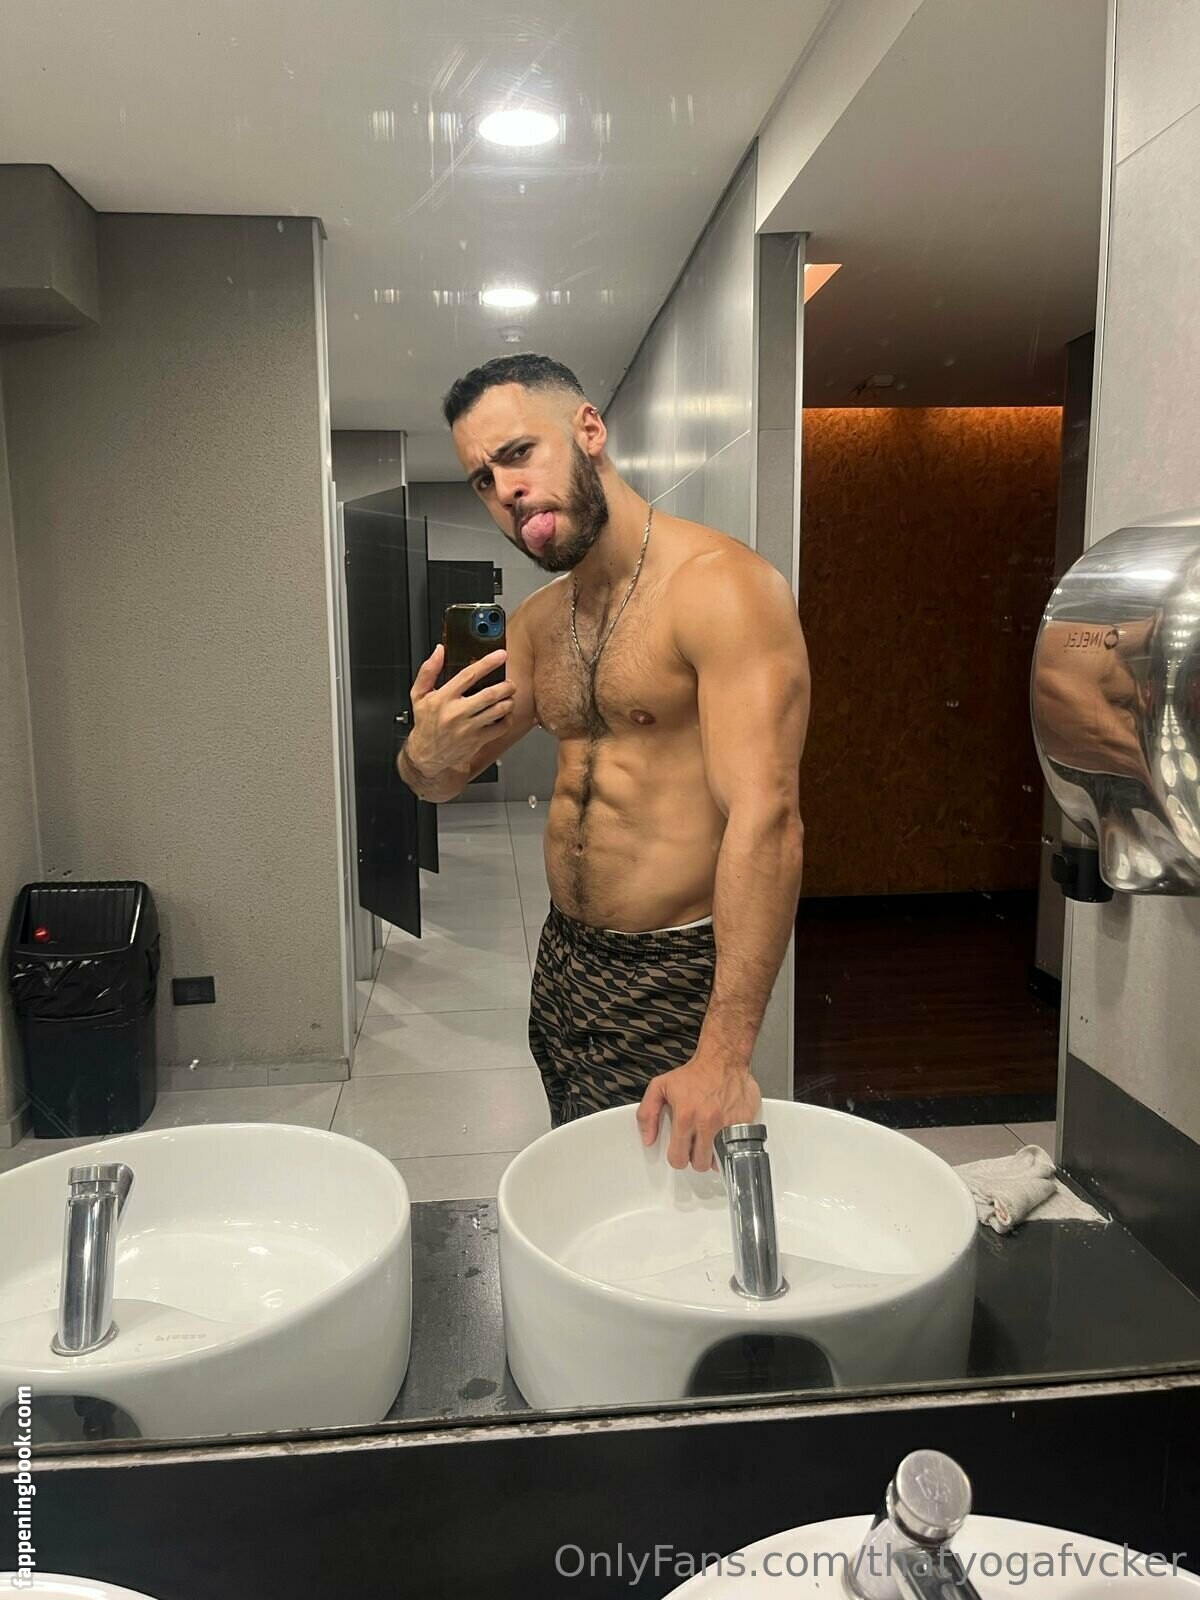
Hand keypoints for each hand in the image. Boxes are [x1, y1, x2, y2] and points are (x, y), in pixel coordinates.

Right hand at [408, 644, 514, 771]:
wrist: (427, 755)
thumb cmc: (425, 723)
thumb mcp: (419, 695)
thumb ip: (428, 671)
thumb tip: (439, 651)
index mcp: (443, 698)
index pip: (468, 675)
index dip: (488, 663)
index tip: (501, 655)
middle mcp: (456, 713)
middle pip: (489, 694)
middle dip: (505, 685)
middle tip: (509, 682)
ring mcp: (468, 728)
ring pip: (498, 710)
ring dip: (508, 701)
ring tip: (508, 696)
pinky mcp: (477, 740)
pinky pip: (500, 728)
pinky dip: (507, 718)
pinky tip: (505, 713)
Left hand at [636, 1053, 761, 1172]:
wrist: (723, 1059)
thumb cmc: (695, 1073)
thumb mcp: (660, 1087)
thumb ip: (647, 1113)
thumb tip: (648, 1138)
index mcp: (685, 1116)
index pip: (678, 1157)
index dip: (677, 1157)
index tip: (679, 1152)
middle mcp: (707, 1122)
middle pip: (700, 1163)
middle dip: (696, 1158)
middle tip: (696, 1146)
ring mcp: (727, 1124)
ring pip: (719, 1159)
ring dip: (714, 1154)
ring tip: (710, 1141)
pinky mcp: (744, 1122)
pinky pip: (737, 1147)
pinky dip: (731, 1145)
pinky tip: (724, 1135)